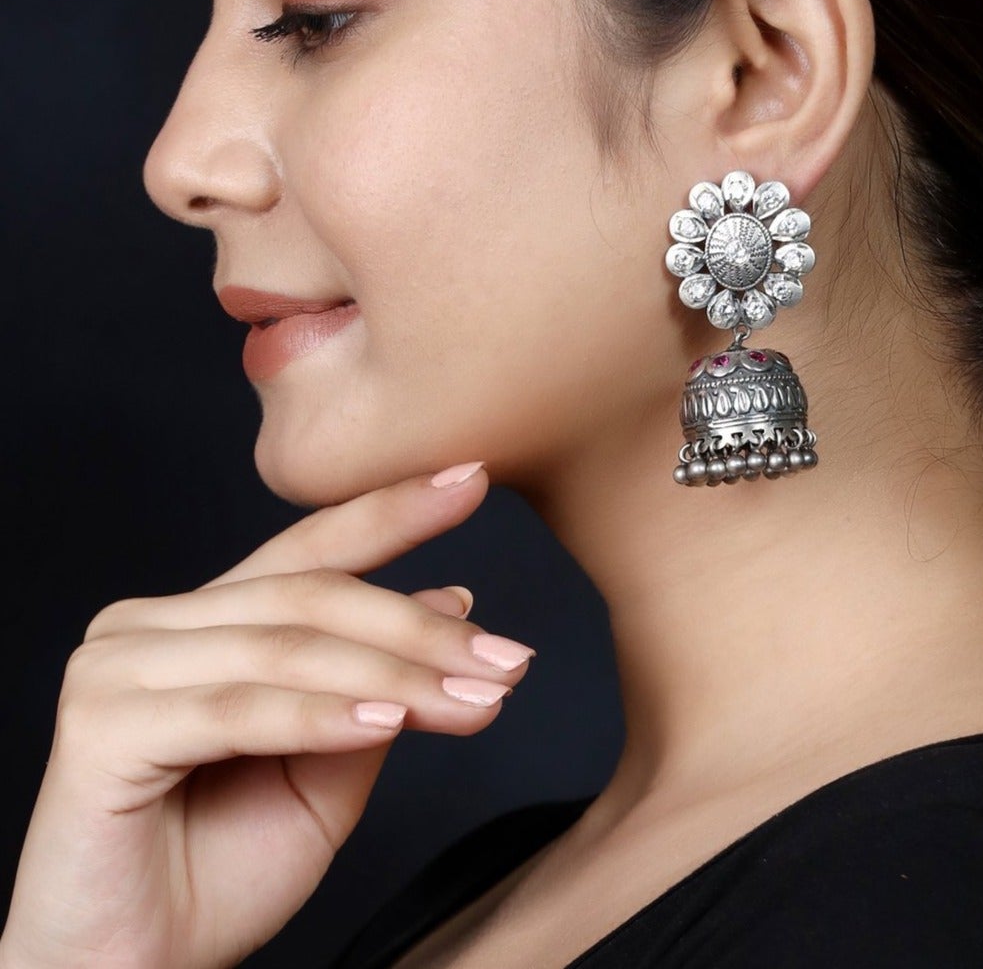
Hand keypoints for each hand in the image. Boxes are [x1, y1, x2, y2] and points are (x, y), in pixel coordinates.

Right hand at [0, 462, 535, 968]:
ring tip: (474, 698)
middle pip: (309, 597)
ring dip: (394, 675)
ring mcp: (117, 667)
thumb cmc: (217, 879)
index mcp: (200, 622)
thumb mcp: (327, 772)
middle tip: (508, 657)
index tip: (472, 478)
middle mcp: (149, 625)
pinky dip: (320, 715)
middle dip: (420, 627)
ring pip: (285, 648)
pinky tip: (390, 722)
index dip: (391, 511)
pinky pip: (237, 708)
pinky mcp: (99, 726)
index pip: (308, 551)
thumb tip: (452, 591)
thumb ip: (376, 683)